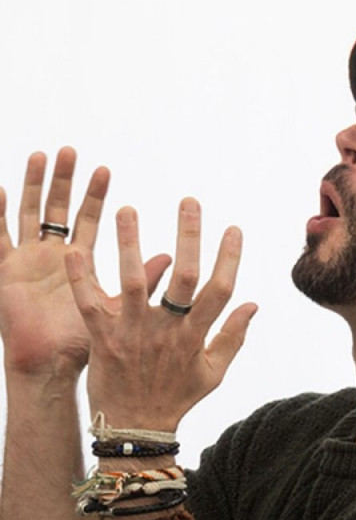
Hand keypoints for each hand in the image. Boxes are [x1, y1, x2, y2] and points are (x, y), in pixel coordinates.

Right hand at [0, 148, 168, 380]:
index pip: (88, 219)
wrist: (55, 368)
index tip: (105, 168)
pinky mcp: (5, 273)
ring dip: (34, 187)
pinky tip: (0, 190)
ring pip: (29, 215)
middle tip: (70, 151)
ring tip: (40, 157)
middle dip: (63, 180)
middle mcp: (51, 257)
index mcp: (78, 263)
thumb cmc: (87, 343)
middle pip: (56, 209)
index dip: (95, 195)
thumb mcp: (119, 305)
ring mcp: (27, 263)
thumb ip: (144, 279)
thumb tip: (174, 258)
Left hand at [65, 198, 256, 432]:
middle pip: (183, 276)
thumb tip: (253, 303)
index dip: (229, 257)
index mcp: (195, 335)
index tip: (234, 228)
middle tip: (189, 201)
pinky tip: (74, 249)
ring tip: (126, 209)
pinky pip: (90, 303)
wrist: (135, 429)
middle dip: (188, 236)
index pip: (219, 289)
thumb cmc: (177, 398)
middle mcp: (167, 329)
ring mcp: (133, 332)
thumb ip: (234, 336)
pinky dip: (81, 277)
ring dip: (129, 244)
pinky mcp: (102, 337)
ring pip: (133, 282)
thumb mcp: (214, 371)